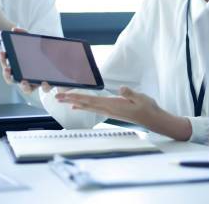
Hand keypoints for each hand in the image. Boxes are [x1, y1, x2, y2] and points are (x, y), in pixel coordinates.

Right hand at [0, 27, 50, 94]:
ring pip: (26, 89)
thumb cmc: (42, 51)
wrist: (61, 59)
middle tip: (8, 69)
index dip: (3, 59)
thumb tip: (15, 29)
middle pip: (12, 79)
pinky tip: (45, 81)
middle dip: (7, 75)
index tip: (2, 52)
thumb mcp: (33, 42)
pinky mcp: (47, 85)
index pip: (6, 65)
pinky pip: (45, 88)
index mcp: (18, 67)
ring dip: (24, 86)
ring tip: (24, 81)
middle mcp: (24, 77)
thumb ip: (24, 34)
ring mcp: (35, 83)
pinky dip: (45, 86)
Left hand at [56, 86, 192, 140]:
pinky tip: (76, 107)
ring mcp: (109, 110)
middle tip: (55, 97)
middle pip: (85, 104)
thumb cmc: (147, 107)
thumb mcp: (141, 97)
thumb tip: (120, 89)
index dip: (76, 97)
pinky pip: (93, 108)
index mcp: (112, 104)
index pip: (90, 100)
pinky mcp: (111, 110)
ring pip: (88, 106)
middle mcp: (108, 109)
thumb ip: (130, 93)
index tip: (64, 96)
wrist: (152, 118)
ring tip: (62, 101)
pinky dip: (83, 107)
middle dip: (70, 100)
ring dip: (74, 103)